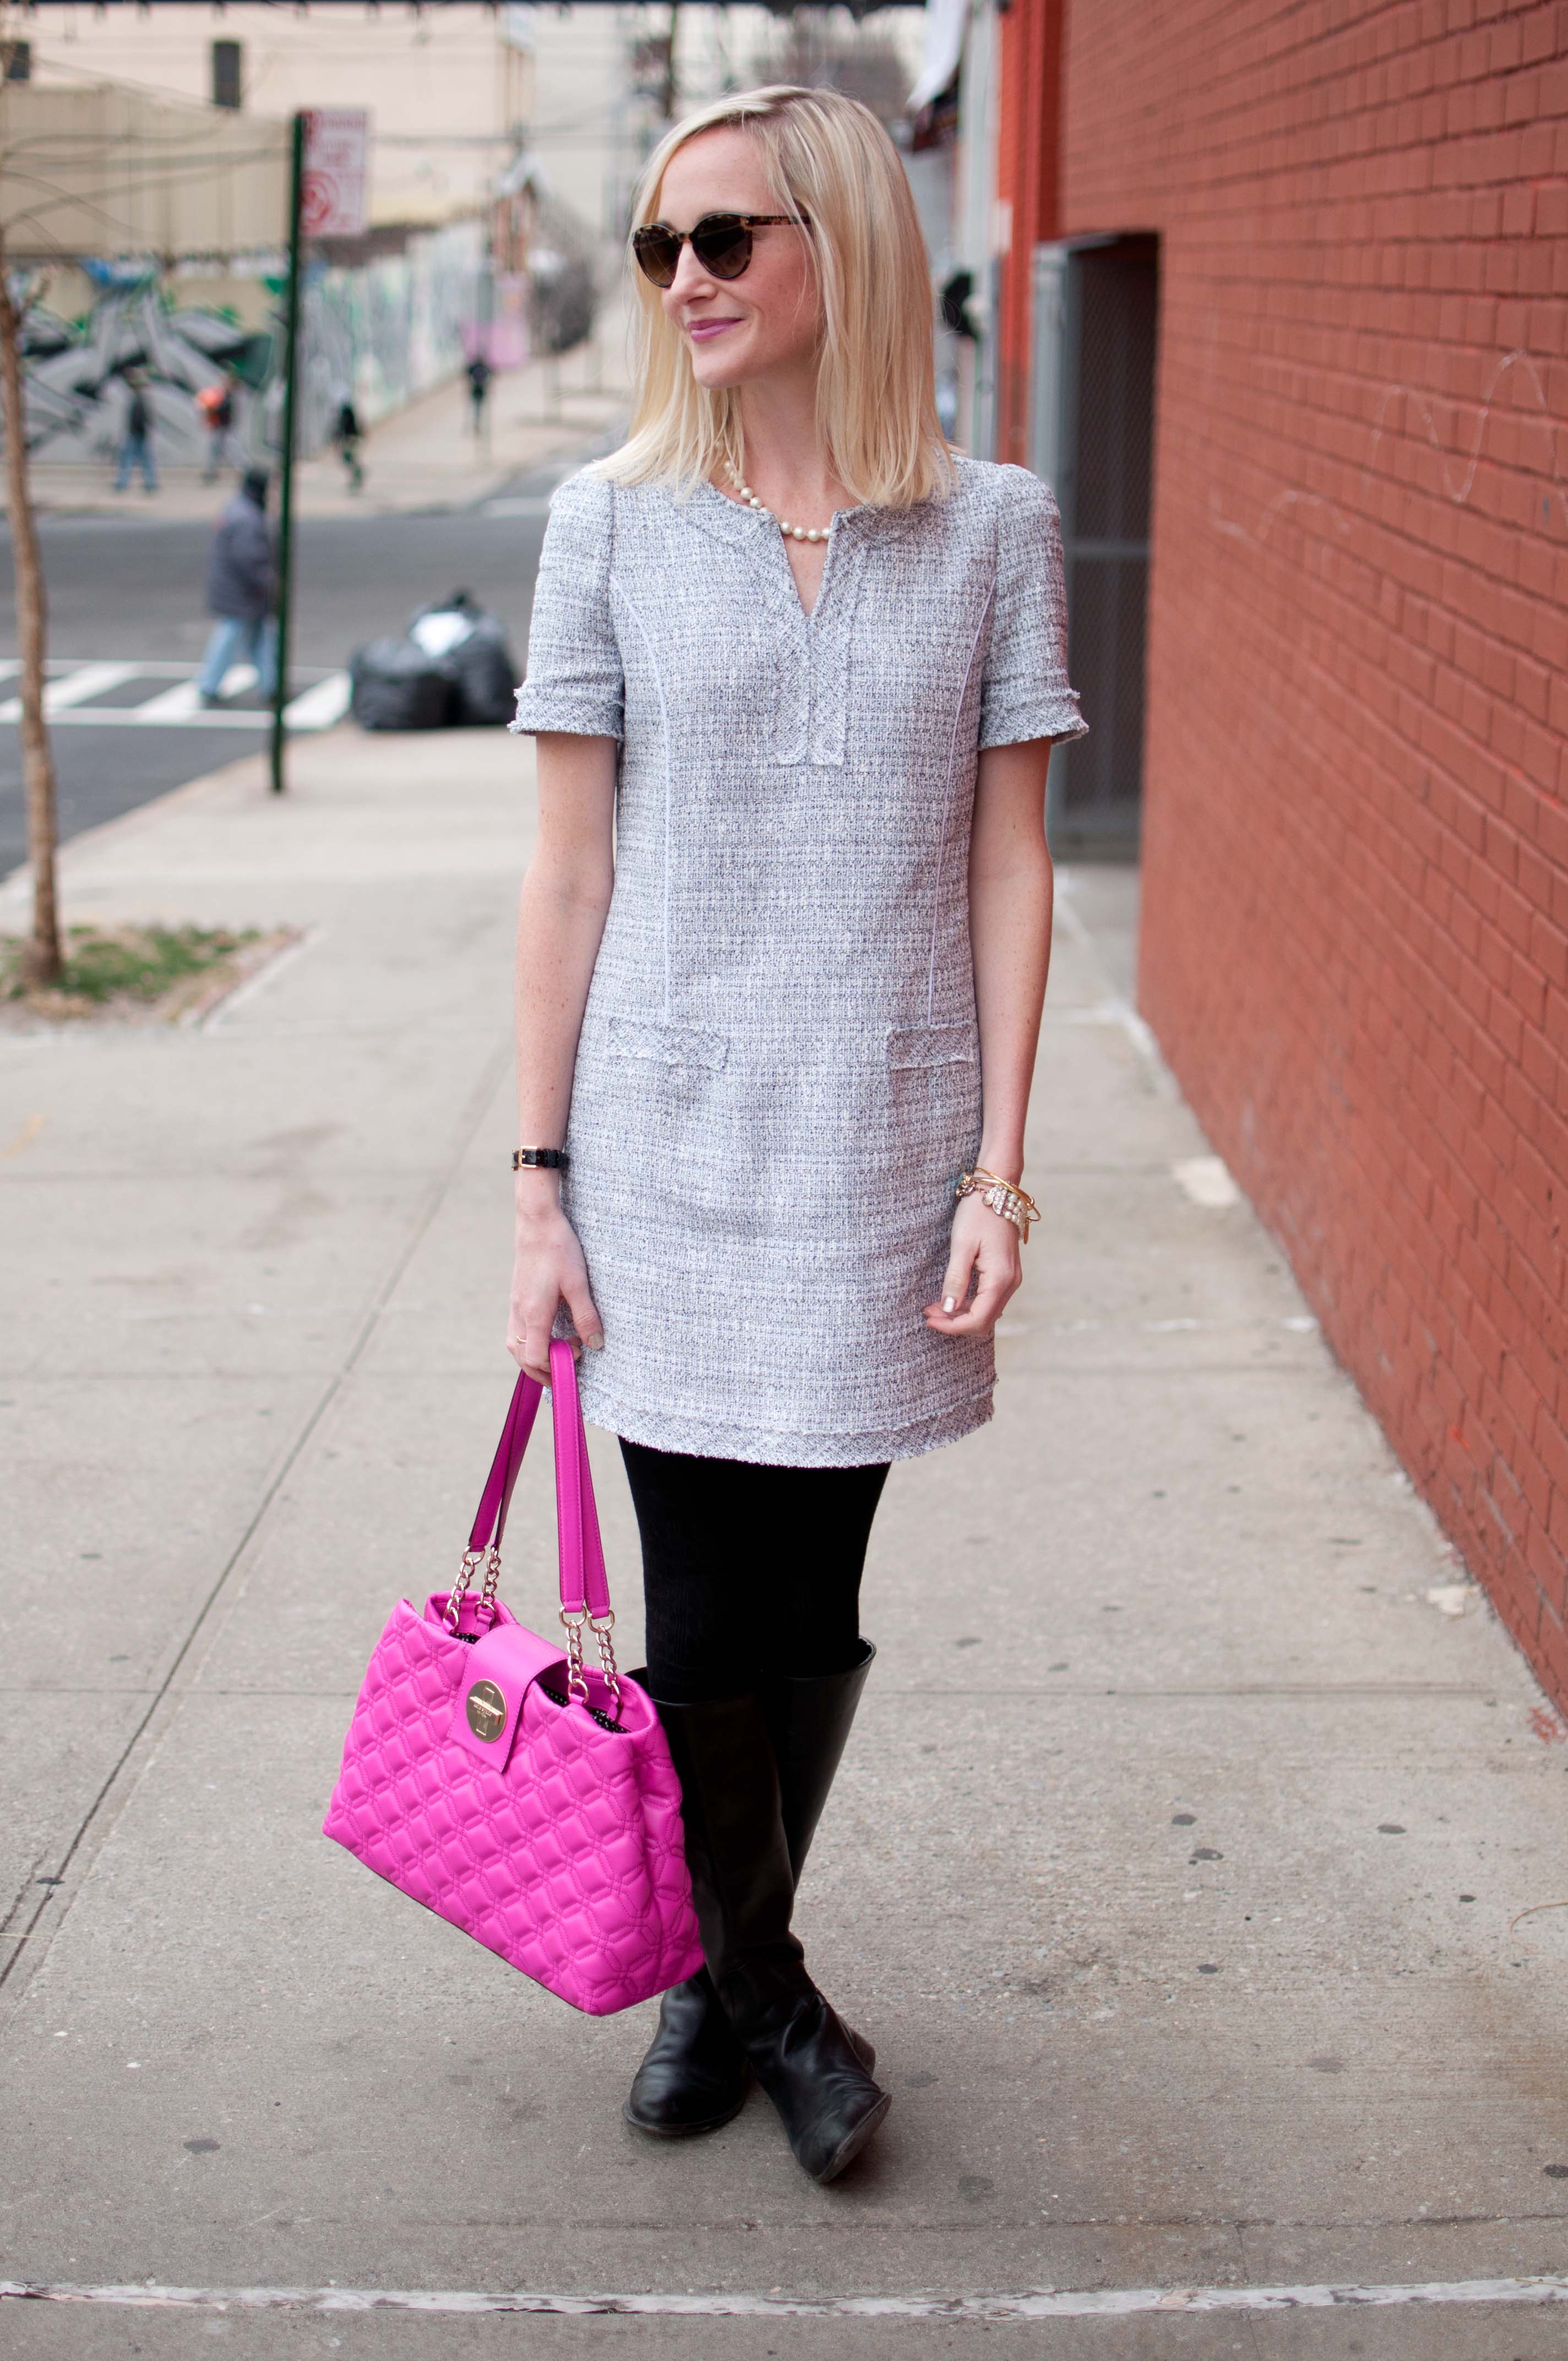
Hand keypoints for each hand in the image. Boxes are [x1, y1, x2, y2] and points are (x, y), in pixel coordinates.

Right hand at [508, 1198, 602, 1382]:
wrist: (537, 1221)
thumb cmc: (558, 1249)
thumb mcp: (579, 1283)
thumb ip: (586, 1316)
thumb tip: (595, 1345)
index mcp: (534, 1314)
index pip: (535, 1358)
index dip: (555, 1367)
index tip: (577, 1356)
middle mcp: (520, 1313)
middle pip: (522, 1358)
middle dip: (543, 1371)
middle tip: (568, 1370)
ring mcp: (515, 1306)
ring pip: (516, 1345)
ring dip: (534, 1358)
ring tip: (558, 1355)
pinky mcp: (516, 1298)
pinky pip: (516, 1331)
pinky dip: (529, 1343)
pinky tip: (547, 1334)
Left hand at [923, 1192, 1022, 1338]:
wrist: (998, 1190)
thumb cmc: (978, 1213)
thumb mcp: (961, 1245)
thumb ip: (956, 1280)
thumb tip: (948, 1309)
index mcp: (1000, 1278)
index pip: (977, 1319)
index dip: (951, 1326)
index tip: (929, 1319)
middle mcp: (1011, 1283)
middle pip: (984, 1321)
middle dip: (955, 1323)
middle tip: (928, 1313)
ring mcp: (1011, 1279)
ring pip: (988, 1312)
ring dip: (962, 1315)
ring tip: (936, 1306)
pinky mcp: (1007, 1273)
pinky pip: (990, 1300)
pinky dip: (971, 1305)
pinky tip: (953, 1297)